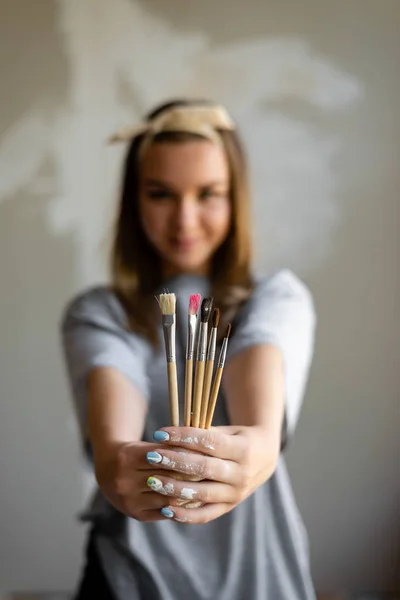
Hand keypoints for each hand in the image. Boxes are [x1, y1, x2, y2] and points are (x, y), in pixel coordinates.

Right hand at [93, 440, 203, 521]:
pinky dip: (180, 507)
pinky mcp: (135, 514)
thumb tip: (201, 452)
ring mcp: (128, 500)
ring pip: (167, 497)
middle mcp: (124, 480)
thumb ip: (169, 449)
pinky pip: (163, 512)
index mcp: (127, 457)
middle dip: (190, 475)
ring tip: (207, 487)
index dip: (186, 456)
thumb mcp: (147, 445)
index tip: (207, 455)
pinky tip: (193, 500)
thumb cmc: (135, 452)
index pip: (164, 458)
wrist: (108, 469)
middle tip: (212, 473)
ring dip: (188, 493)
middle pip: (166, 478)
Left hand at [144, 425, 279, 523]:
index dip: (182, 437)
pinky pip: (206, 515)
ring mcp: (236, 493)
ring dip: (175, 489)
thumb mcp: (227, 431)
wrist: (264, 459)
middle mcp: (242, 473)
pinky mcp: (229, 507)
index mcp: (242, 449)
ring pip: (202, 493)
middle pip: (204, 468)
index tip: (159, 434)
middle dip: (174, 462)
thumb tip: (170, 434)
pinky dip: (186, 515)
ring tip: (153, 481)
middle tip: (151, 456)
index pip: (208, 441)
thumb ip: (202, 432)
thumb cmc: (238, 439)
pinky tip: (165, 509)